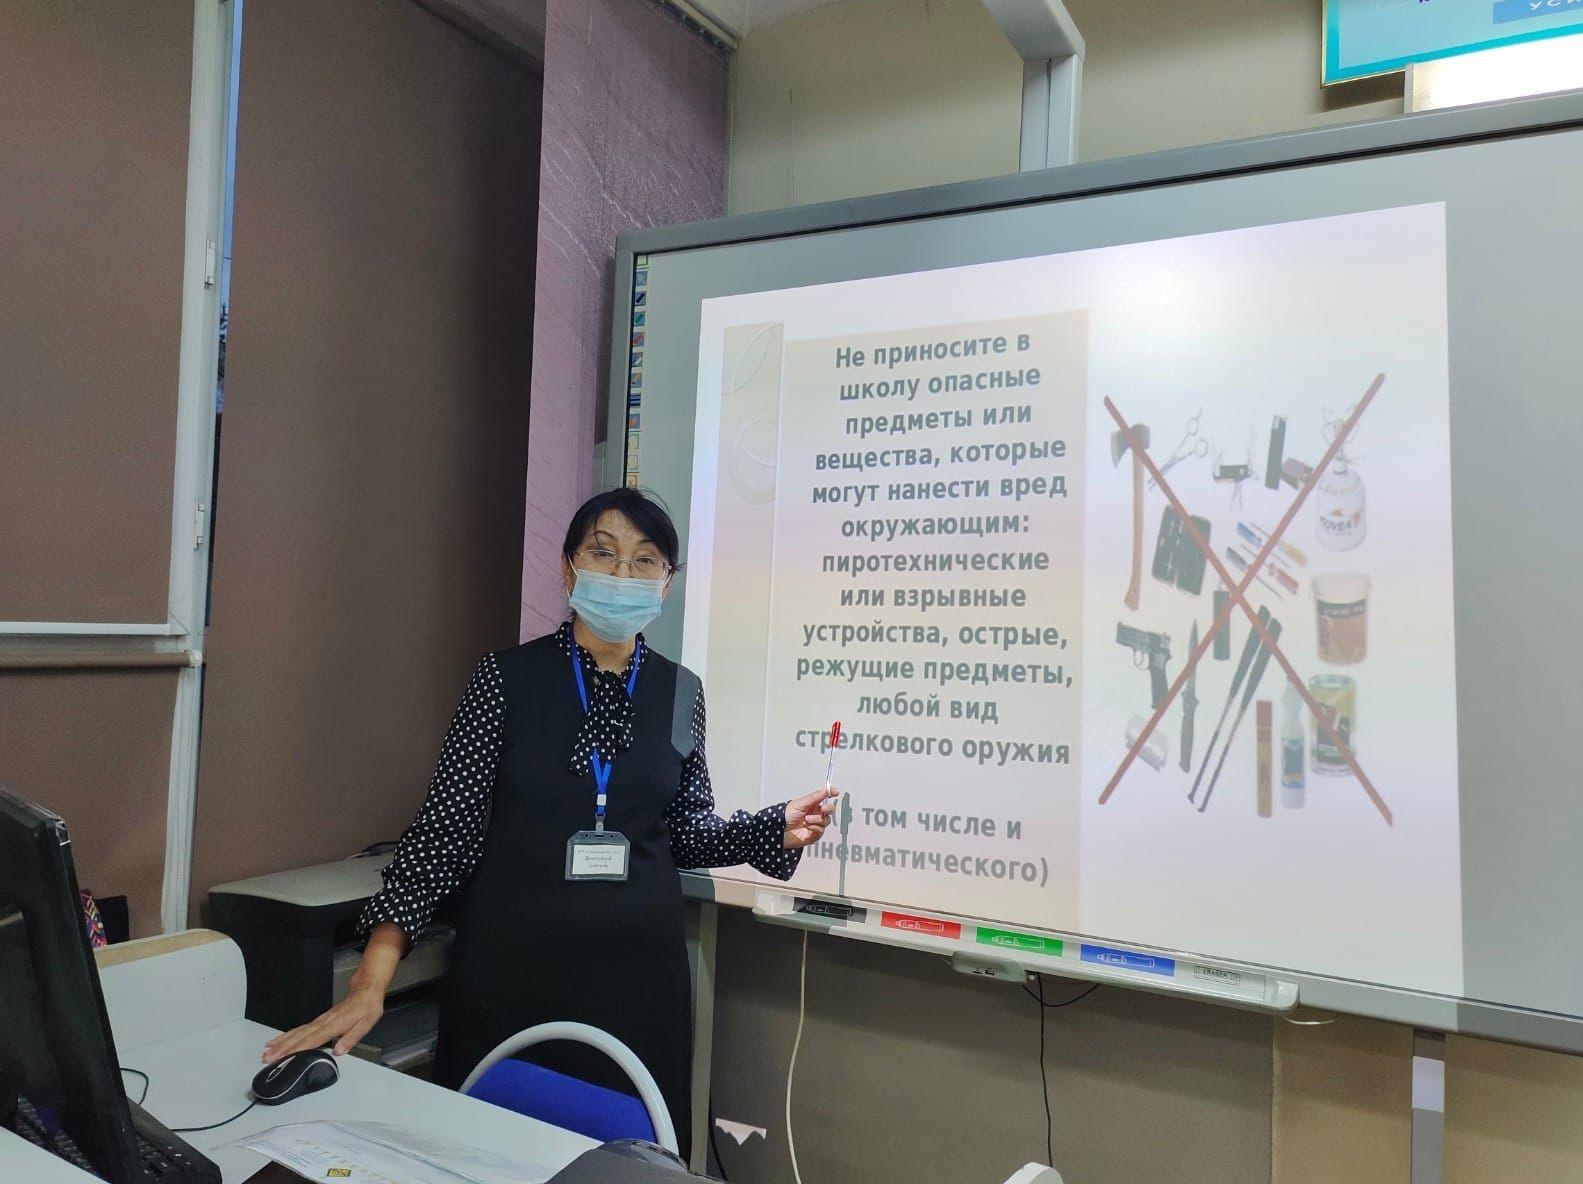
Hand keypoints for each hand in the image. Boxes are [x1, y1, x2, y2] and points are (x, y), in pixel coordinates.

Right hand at [261, 984, 384, 1061]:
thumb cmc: (367, 1007)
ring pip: (297, 1032)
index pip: (312, 1040)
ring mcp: (320, 1021)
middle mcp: (324, 1022)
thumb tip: (339, 1050)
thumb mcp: (366, 1024)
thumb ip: (351, 1038)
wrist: (366, 990)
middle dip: (282, 1048)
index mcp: (334, 1025)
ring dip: (281, 1042)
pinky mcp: (319, 1020)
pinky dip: (288, 1035)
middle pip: (299, 1037)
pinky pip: (300, 1029)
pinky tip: (279, 1039)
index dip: (296, 1049)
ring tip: (267, 1050)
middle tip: (267, 1057)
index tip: (283, 1056)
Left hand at [783, 786, 838, 849]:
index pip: (824, 797)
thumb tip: (826, 789)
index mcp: (811, 804)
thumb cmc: (785, 816)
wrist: (780, 832)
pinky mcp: (814, 834)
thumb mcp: (800, 803)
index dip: (830, 793)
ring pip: (826, 820)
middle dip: (828, 809)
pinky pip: (821, 830)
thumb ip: (815, 797)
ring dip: (817, 819)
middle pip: (829, 810)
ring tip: (806, 820)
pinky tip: (806, 826)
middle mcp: (814, 813)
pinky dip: (814, 827)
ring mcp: (815, 824)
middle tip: (823, 809)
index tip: (835, 792)